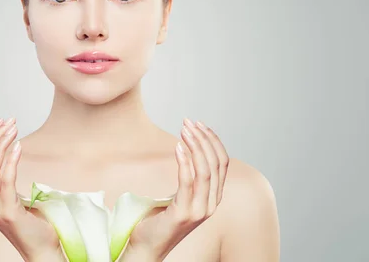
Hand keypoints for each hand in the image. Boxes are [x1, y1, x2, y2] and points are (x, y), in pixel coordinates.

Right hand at [0, 117, 63, 261]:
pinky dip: (11, 160)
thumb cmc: (31, 220)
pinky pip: (5, 180)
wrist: (41, 248)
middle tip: (10, 121)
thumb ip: (3, 178)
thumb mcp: (11, 195)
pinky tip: (19, 146)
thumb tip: (8, 149)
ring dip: (1, 143)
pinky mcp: (7, 212)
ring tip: (14, 128)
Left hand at [124, 119, 229, 260]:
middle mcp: (211, 204)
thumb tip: (188, 150)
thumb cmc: (159, 219)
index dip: (213, 141)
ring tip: (184, 129)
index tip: (199, 125)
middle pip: (216, 163)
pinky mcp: (183, 214)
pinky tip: (178, 147)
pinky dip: (185, 161)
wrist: (146, 247)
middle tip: (188, 122)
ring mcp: (199, 211)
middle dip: (204, 138)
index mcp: (213, 198)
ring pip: (205, 170)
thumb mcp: (180, 196)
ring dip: (195, 145)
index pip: (222, 163)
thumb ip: (189, 179)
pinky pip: (188, 182)